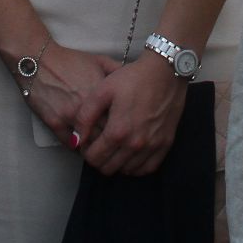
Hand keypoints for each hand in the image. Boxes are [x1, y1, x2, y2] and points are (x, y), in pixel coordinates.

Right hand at [17, 43, 114, 146]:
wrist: (39, 60)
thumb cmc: (70, 60)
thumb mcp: (99, 60)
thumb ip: (118, 71)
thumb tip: (133, 80)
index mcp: (100, 93)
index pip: (118, 119)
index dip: (123, 126)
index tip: (124, 129)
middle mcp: (87, 107)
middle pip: (105, 135)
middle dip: (111, 141)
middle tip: (114, 143)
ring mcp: (70, 117)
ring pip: (89, 143)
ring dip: (94, 147)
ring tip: (99, 147)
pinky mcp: (54, 123)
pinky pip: (70, 144)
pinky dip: (77, 146)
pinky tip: (81, 144)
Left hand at [73, 51, 188, 176]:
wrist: (165, 71)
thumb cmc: (132, 78)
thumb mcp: (102, 90)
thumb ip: (85, 116)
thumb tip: (76, 140)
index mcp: (118, 131)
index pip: (94, 158)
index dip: (86, 152)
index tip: (87, 142)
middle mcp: (136, 144)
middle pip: (109, 168)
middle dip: (99, 159)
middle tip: (99, 144)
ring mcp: (152, 146)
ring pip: (127, 171)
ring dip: (117, 163)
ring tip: (114, 148)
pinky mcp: (165, 144)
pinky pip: (147, 168)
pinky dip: (136, 166)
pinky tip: (130, 155)